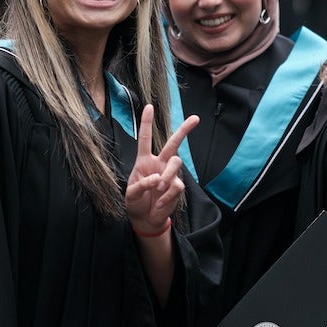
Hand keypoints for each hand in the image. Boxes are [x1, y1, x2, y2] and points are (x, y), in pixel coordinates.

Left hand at [126, 104, 198, 233]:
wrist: (146, 219)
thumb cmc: (135, 202)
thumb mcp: (131, 194)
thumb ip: (141, 185)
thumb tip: (156, 178)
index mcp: (144, 161)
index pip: (146, 139)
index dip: (147, 123)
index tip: (149, 107)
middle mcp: (159, 164)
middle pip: (173, 143)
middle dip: (184, 130)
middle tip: (196, 118)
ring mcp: (169, 175)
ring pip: (176, 164)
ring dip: (167, 175)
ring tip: (158, 188)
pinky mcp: (177, 187)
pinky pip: (176, 186)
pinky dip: (167, 195)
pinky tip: (159, 203)